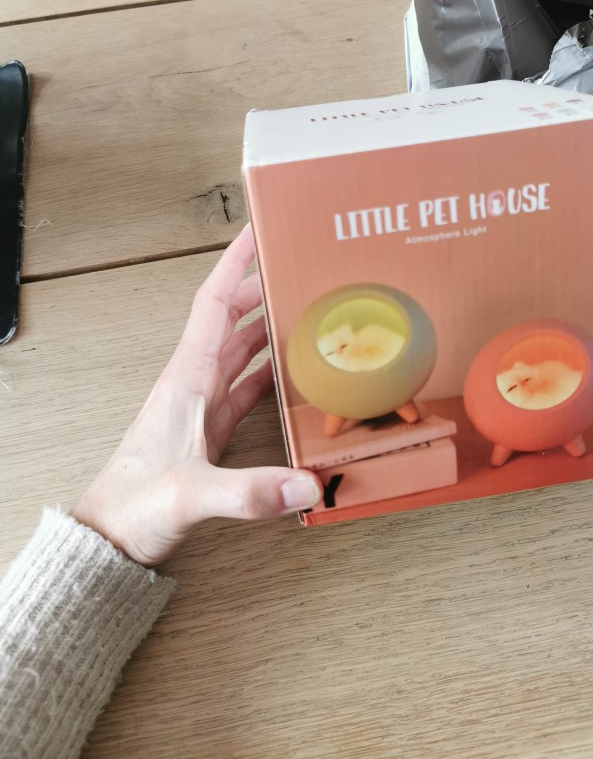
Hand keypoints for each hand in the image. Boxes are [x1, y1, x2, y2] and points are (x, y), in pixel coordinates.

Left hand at [71, 224, 321, 565]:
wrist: (112, 534)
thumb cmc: (136, 506)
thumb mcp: (192, 496)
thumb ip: (248, 492)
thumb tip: (306, 483)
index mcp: (187, 377)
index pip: (214, 304)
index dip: (235, 264)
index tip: (257, 231)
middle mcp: (194, 381)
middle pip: (231, 317)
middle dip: (261, 285)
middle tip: (295, 266)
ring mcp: (202, 403)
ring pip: (239, 347)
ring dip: (265, 323)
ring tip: (299, 307)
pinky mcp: (210, 427)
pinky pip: (244, 383)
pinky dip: (268, 368)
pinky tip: (288, 367)